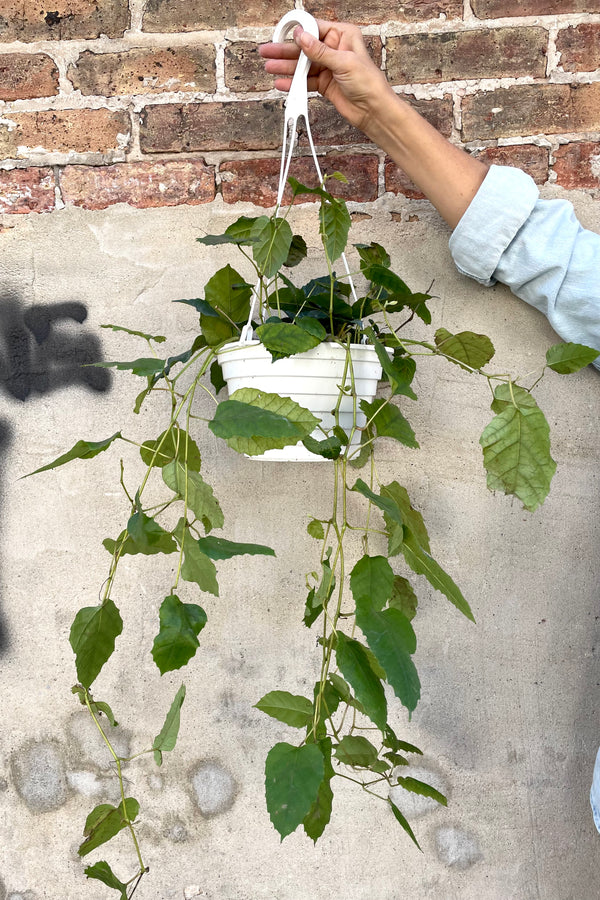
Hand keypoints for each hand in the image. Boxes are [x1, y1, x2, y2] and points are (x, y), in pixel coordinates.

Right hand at [259, 20, 393, 134]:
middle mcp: (334, 49)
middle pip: (305, 47)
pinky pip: (305, 81)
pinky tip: (282, 83)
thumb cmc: (368, 83)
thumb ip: (319, 51)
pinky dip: (294, 83)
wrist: (373, 110)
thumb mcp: (343, 62)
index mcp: (342, 36)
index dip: (297, 31)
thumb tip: (301, 37)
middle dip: (285, 51)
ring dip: (286, 67)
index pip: (314, 28)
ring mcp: (328, 67)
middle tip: (268, 51)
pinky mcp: (324, 84)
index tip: (281, 34)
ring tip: (270, 67)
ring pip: (302, 65)